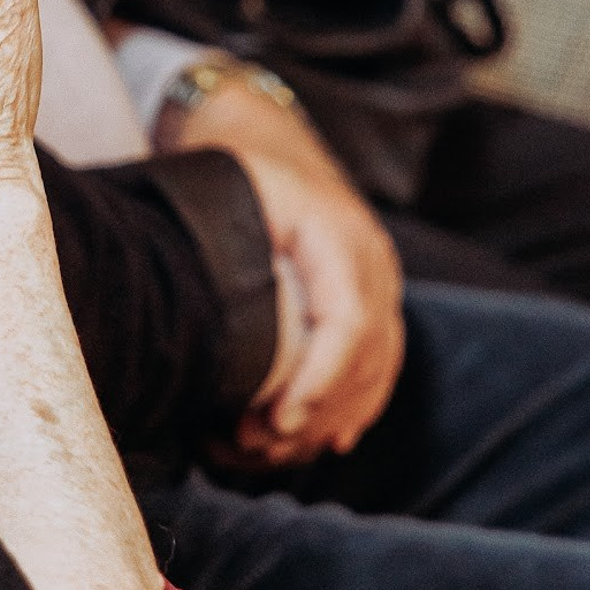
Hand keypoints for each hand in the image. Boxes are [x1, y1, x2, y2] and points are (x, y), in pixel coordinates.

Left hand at [164, 71, 404, 462]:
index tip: (278, 422)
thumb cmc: (239, 169)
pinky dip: (345, 413)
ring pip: (374, 375)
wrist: (273, 140)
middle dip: (314, 413)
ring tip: (260, 449)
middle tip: (250, 443)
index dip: (319, 379)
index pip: (349, 321)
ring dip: (324, 423)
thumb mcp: (230, 185)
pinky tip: (311, 442)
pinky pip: (375, 372)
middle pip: (367, 360)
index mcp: (341, 235)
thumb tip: (208, 315)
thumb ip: (229, 239)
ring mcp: (381, 288)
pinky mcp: (373, 307)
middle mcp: (374, 264)